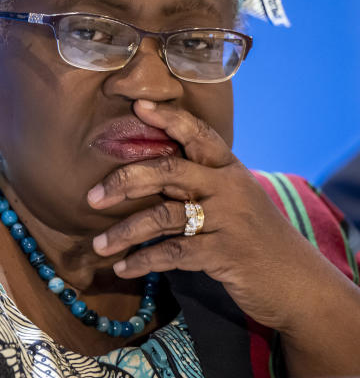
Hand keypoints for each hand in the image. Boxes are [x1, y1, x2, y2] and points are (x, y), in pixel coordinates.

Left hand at [86, 99, 352, 337]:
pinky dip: (144, 261)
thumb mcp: (233, 199)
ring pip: (163, 216)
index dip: (168, 119)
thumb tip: (141, 171)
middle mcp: (229, 187)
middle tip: (91, 196)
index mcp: (229, 168)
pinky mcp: (225, 254)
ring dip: (125, 232)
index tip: (137, 107)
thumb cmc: (253, 236)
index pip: (197, 134)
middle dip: (125, 180)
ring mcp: (228, 220)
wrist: (296, 282)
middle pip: (169, 170)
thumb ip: (197, 181)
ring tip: (98, 246)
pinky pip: (173, 253)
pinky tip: (124, 268)